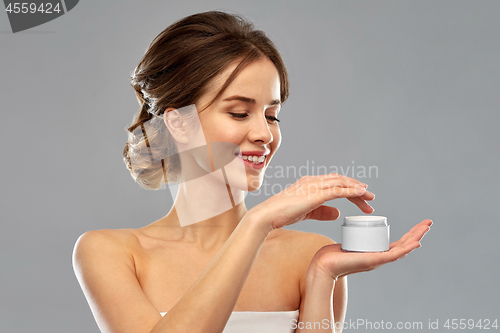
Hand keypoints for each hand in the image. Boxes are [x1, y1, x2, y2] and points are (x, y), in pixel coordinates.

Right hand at [249, 173, 374, 230]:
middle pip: (341, 181)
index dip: (349, 187)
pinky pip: (338, 191)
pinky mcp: (315, 194)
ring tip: (370, 199)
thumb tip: (338, 213)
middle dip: (357, 189)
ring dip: (358, 190)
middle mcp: (313, 180)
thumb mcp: (307, 213)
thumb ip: (323, 212)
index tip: (361, 196)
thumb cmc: (282, 214)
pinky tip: (361, 196)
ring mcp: (313, 185)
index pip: (334, 182)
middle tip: (370, 199)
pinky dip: (352, 192)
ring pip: (342, 183)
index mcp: (309, 183)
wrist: (267, 215)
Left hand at [309, 219, 432, 279]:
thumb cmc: (332, 256)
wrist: (323, 266)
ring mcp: (378, 260)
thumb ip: (354, 239)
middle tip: (429, 222)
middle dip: (417, 233)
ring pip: (402, 248)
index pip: (397, 242)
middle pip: (403, 244)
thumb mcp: (349, 243)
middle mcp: (380, 257)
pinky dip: (405, 249)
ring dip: (416, 238)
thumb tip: (354, 230)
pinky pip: (393, 255)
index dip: (410, 233)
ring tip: (426, 227)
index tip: (420, 224)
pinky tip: (416, 243)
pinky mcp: (373, 260)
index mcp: (376, 253)